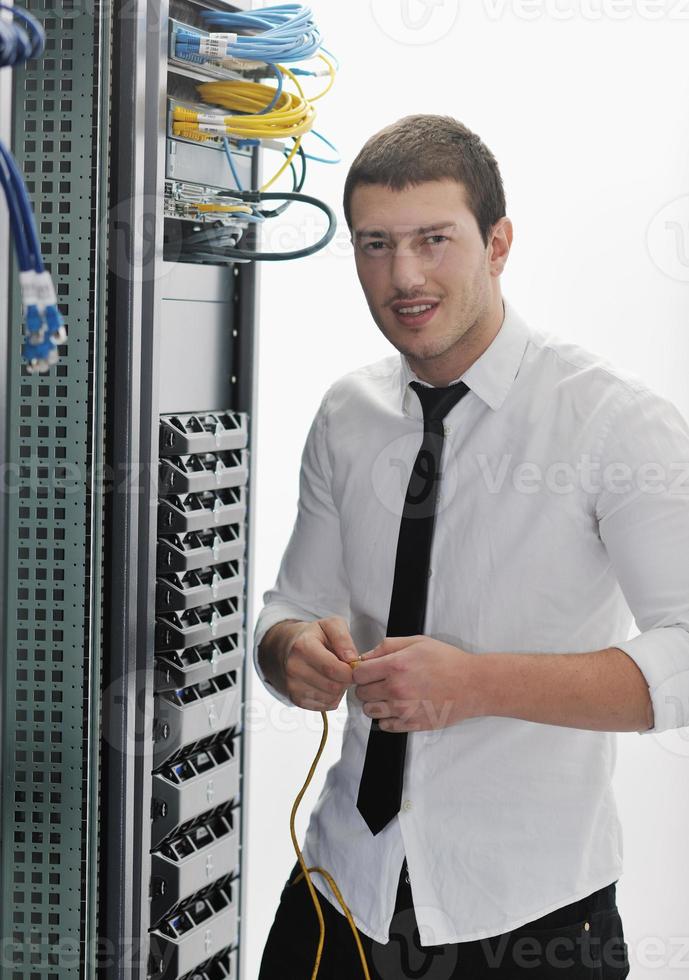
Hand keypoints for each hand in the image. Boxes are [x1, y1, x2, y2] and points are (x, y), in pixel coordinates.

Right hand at [282, 615, 359, 710]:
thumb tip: (352, 660)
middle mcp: (294, 668)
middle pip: (333, 686)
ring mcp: (292, 686)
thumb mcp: (331, 625)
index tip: (354, 666)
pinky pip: (325, 706)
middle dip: (346, 680)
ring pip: (330, 698)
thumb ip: (343, 638)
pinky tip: (328, 684)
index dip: (351, 671)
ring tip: (336, 675)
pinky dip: (332, 697)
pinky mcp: (295, 699)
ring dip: (340, 690)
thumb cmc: (315, 636)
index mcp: (303, 647)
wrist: (290, 647)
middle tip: (345, 670)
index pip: (333, 668)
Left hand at [351, 635, 483, 731]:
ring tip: (388, 696)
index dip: (360, 671)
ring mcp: (404, 710)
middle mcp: (397, 689)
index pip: (358, 674)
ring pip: (370, 711)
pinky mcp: (412, 724)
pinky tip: (397, 708)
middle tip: (379, 682)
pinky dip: (386, 718)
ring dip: (374, 703)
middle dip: (366, 686)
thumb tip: (365, 656)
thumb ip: (387, 646)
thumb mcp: (417, 642)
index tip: (367, 671)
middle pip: (361, 693)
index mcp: (396, 666)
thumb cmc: (447, 661)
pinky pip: (385, 726)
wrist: (472, 685)